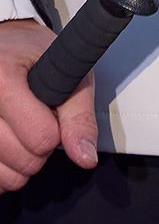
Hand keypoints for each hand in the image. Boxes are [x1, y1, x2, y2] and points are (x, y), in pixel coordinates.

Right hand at [0, 18, 97, 190]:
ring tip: (19, 130)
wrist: (3, 45)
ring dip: (20, 163)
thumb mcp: (67, 72)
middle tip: (35, 119)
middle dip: (40, 148)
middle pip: (24, 161)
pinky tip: (5, 145)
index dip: (57, 130)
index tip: (51, 111)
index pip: (42, 137)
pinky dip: (3, 171)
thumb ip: (79, 117)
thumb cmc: (33, 56)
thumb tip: (85, 158)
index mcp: (1, 77)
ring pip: (6, 178)